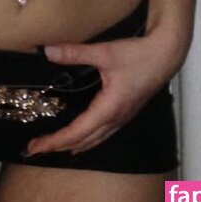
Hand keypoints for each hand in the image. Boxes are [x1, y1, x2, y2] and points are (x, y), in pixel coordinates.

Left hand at [25, 29, 180, 156]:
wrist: (166, 55)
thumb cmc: (138, 55)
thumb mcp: (104, 52)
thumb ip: (76, 52)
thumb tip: (48, 51)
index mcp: (108, 109)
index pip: (76, 133)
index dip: (54, 141)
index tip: (35, 147)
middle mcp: (115, 119)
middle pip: (83, 142)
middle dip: (58, 147)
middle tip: (35, 149)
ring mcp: (122, 118)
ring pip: (94, 141)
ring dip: (73, 146)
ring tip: (54, 148)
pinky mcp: (126, 113)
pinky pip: (103, 135)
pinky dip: (87, 140)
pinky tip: (82, 138)